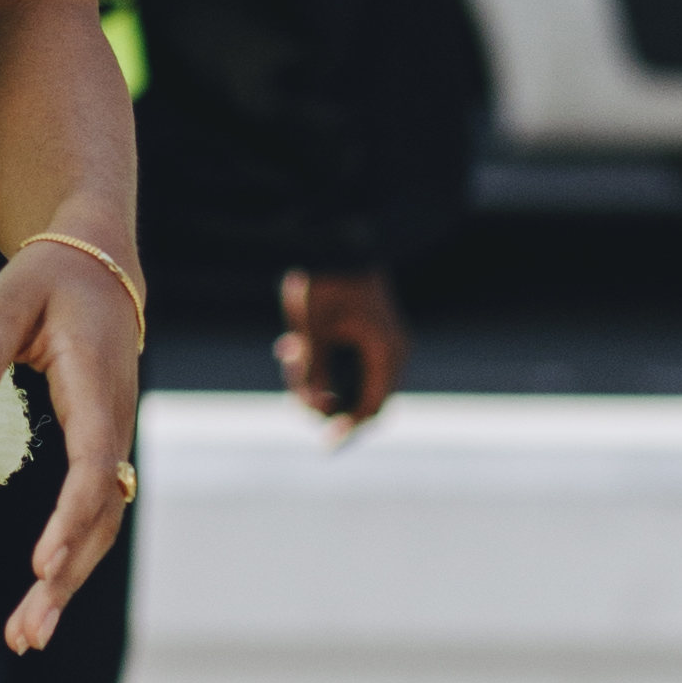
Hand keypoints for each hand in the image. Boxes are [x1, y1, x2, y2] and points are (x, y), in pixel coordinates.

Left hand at [0, 233, 141, 657]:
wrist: (101, 266)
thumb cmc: (50, 277)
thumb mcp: (11, 294)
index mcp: (97, 386)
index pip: (93, 461)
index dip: (72, 515)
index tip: (43, 560)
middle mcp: (114, 421)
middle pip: (101, 513)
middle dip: (66, 574)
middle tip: (28, 631)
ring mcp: (112, 439)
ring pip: (101, 523)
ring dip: (68, 580)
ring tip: (27, 635)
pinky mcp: (100, 450)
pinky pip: (92, 513)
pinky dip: (71, 556)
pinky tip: (40, 595)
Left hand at [281, 266, 406, 434]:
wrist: (337, 237)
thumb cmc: (327, 278)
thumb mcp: (312, 324)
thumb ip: (313, 366)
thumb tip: (313, 403)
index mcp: (386, 351)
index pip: (373, 407)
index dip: (349, 429)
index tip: (325, 445)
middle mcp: (391, 352)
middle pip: (362, 401)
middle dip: (324, 403)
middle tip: (293, 395)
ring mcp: (381, 345)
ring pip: (351, 384)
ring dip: (318, 382)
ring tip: (291, 355)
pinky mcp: (368, 337)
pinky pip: (348, 366)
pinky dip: (322, 366)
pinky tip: (292, 349)